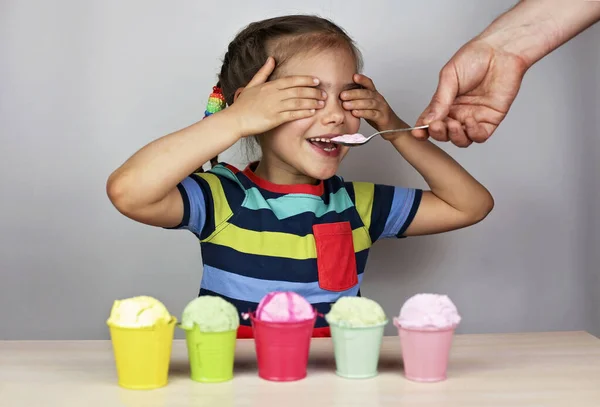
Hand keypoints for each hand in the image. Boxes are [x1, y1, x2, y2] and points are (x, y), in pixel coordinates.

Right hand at [229, 57, 325, 136]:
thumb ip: (263, 72)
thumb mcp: (252, 84)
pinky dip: (303, 112)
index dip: (306, 80)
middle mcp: (274, 95)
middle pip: (298, 91)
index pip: (292, 80)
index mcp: (270, 86)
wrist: (235, 120)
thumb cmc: (242, 104)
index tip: (317, 81)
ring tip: (321, 103)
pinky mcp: (274, 119)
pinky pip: (292, 114)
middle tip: (324, 94)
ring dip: (312, 102)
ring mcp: (274, 107)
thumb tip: (271, 59)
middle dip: (313, 92)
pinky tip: (312, 112)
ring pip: (298, 102)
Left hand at [340, 74, 405, 138]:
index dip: (362, 79)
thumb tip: (342, 97)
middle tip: (342, 95)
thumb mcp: (368, 105)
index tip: (353, 76)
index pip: (369, 84)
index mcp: (375, 94)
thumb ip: (359, 100)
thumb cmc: (378, 116)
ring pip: (369, 103)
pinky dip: (363, 113)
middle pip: (367, 93)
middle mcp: (379, 99)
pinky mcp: (382, 118)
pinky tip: (355, 113)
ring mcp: (382, 108)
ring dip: (356, 103)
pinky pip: (372, 114)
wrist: (393, 127)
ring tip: (345, 105)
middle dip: (353, 93)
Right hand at [412, 39, 527, 146]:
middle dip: (438, 133)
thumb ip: (439, 101)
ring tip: (453, 124)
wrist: (500, 50)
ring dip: (454, 136)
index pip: (431, 121)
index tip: (417, 132)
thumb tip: (427, 120)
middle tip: (437, 125)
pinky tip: (470, 121)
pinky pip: (480, 136)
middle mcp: (459, 112)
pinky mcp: (491, 119)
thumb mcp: (449, 77)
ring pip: (461, 140)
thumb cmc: (476, 57)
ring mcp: (474, 117)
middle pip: (444, 134)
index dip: (423, 130)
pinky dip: (473, 133)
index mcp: (445, 102)